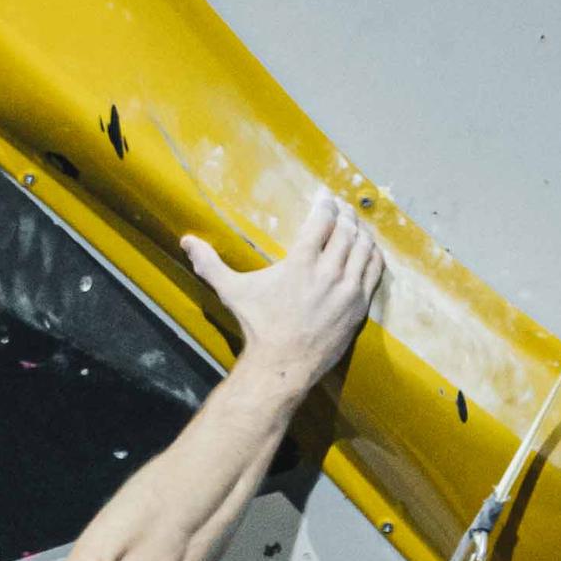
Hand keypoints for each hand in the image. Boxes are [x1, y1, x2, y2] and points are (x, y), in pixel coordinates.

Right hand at [188, 179, 383, 392]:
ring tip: (356, 223)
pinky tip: (369, 248)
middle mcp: (329, 272)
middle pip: (347, 230)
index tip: (325, 195)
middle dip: (345, 213)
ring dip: (362, 231)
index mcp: (302, 262)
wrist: (283, 365)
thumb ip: (210, 263)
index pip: (322, 220)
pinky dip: (374, 255)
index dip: (326, 203)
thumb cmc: (257, 326)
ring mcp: (348, 290)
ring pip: (364, 248)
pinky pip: (374, 272)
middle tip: (341, 206)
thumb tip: (186, 241)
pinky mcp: (360, 307)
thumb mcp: (232, 291)